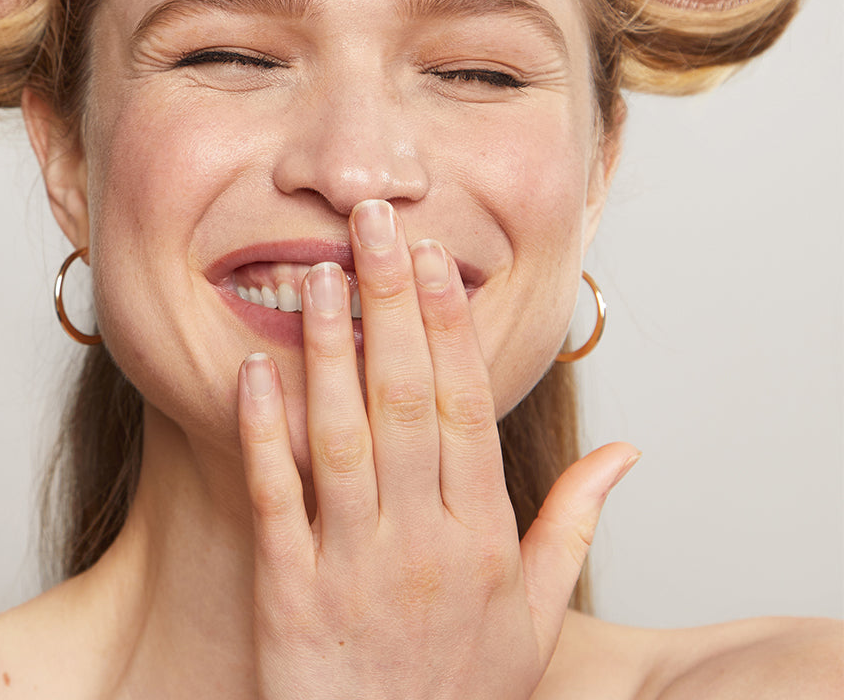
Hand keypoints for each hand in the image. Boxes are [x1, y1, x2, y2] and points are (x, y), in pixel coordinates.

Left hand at [237, 199, 637, 698]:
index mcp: (483, 538)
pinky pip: (276, 498)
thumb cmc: (462, 688)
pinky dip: (264, 433)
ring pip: (342, 436)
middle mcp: (422, 542)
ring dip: (327, 350)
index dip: (449, 326)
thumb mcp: (537, 618)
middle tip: (371, 224)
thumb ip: (574, 526)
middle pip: (406, 400)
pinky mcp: (290, 592)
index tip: (432, 258)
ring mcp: (354, 565)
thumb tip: (625, 455)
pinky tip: (251, 371)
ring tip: (314, 273)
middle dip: (389, 304)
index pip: (467, 407)